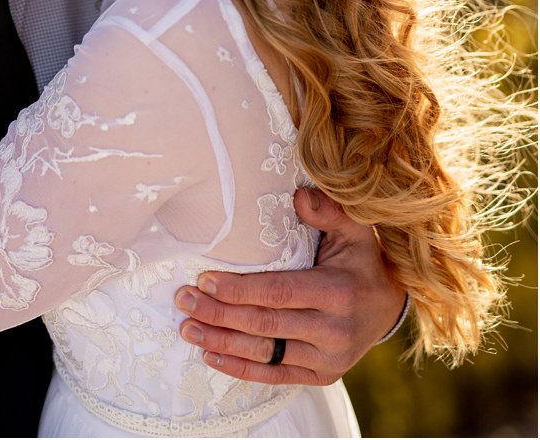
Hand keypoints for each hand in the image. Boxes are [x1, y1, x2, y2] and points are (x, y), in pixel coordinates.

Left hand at [175, 187, 407, 384]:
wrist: (388, 306)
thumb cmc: (359, 262)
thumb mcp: (354, 232)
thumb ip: (329, 211)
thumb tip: (300, 196)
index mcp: (339, 292)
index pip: (280, 292)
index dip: (239, 289)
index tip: (203, 281)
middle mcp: (335, 330)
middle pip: (265, 324)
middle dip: (218, 314)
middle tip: (182, 301)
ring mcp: (329, 358)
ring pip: (265, 353)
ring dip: (221, 342)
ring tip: (187, 328)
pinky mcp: (322, 375)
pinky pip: (274, 376)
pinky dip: (240, 369)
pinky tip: (210, 356)